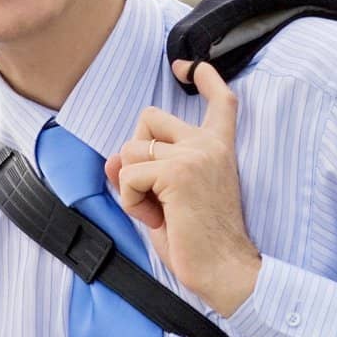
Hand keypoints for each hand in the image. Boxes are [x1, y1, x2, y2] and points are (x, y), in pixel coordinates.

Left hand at [105, 59, 261, 316]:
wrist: (225, 270)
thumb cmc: (200, 240)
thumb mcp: (171, 198)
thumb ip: (147, 172)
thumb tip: (111, 159)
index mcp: (220, 147)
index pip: (220, 100)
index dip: (204, 76)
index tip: (187, 65)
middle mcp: (209, 144)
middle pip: (148, 117)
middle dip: (134, 149)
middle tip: (153, 190)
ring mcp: (194, 154)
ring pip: (131, 149)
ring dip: (131, 184)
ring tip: (158, 210)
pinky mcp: (176, 172)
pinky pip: (127, 175)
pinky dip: (130, 201)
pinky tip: (156, 218)